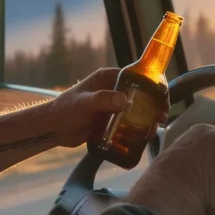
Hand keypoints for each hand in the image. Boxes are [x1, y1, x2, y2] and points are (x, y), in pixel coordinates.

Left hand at [48, 68, 170, 148]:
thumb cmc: (63, 111)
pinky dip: (139, 128)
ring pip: (137, 109)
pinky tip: (144, 137)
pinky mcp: (111, 120)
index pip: (137, 76)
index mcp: (108, 78)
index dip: (153, 85)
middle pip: (141, 94)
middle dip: (154, 104)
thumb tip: (125, 100)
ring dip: (148, 118)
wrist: (53, 129)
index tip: (162, 99)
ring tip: (153, 130)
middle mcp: (112, 89)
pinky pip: (129, 122)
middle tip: (162, 117)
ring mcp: (112, 105)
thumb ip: (101, 100)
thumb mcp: (82, 104)